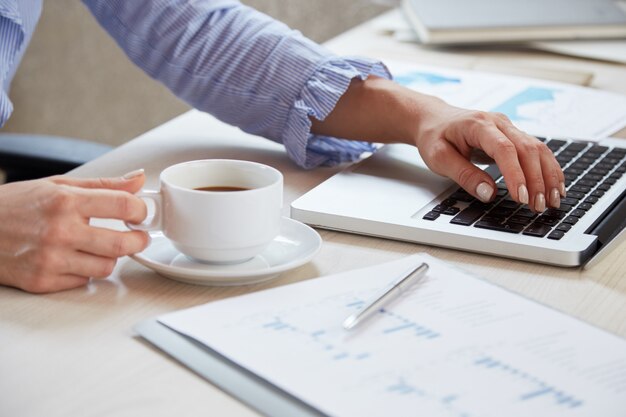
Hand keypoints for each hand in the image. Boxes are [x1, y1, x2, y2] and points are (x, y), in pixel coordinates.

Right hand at [0, 171, 148, 292]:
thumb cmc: (13, 206)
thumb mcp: (57, 185)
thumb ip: (103, 184)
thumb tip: (138, 179)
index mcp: (65, 201)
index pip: (123, 206)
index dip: (142, 210)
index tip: (143, 214)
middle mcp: (59, 231)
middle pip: (121, 244)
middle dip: (138, 240)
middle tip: (139, 237)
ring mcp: (50, 259)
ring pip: (106, 267)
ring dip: (110, 257)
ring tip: (100, 246)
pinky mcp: (42, 281)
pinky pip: (82, 281)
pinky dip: (84, 271)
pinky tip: (74, 259)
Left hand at [413, 97, 564, 210]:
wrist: (434, 119)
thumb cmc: (434, 136)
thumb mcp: (438, 158)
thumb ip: (463, 175)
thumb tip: (488, 193)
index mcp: (478, 125)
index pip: (504, 149)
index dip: (515, 174)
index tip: (520, 197)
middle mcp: (499, 123)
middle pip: (527, 149)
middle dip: (536, 180)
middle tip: (538, 206)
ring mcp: (509, 128)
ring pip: (538, 149)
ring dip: (548, 176)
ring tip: (552, 201)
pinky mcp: (514, 136)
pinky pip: (537, 151)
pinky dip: (548, 169)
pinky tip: (554, 187)